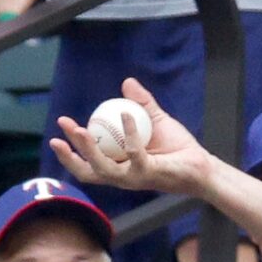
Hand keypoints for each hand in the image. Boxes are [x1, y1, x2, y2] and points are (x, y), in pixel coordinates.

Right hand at [51, 77, 215, 194]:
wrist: (202, 164)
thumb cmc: (178, 147)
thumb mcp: (155, 121)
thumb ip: (141, 104)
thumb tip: (127, 82)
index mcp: (119, 168)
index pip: (87, 164)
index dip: (69, 151)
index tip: (60, 128)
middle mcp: (122, 177)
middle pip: (88, 169)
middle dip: (69, 152)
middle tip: (63, 125)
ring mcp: (135, 178)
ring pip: (104, 168)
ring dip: (89, 149)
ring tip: (81, 129)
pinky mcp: (150, 174)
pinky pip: (135, 153)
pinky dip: (129, 133)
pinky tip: (127, 114)